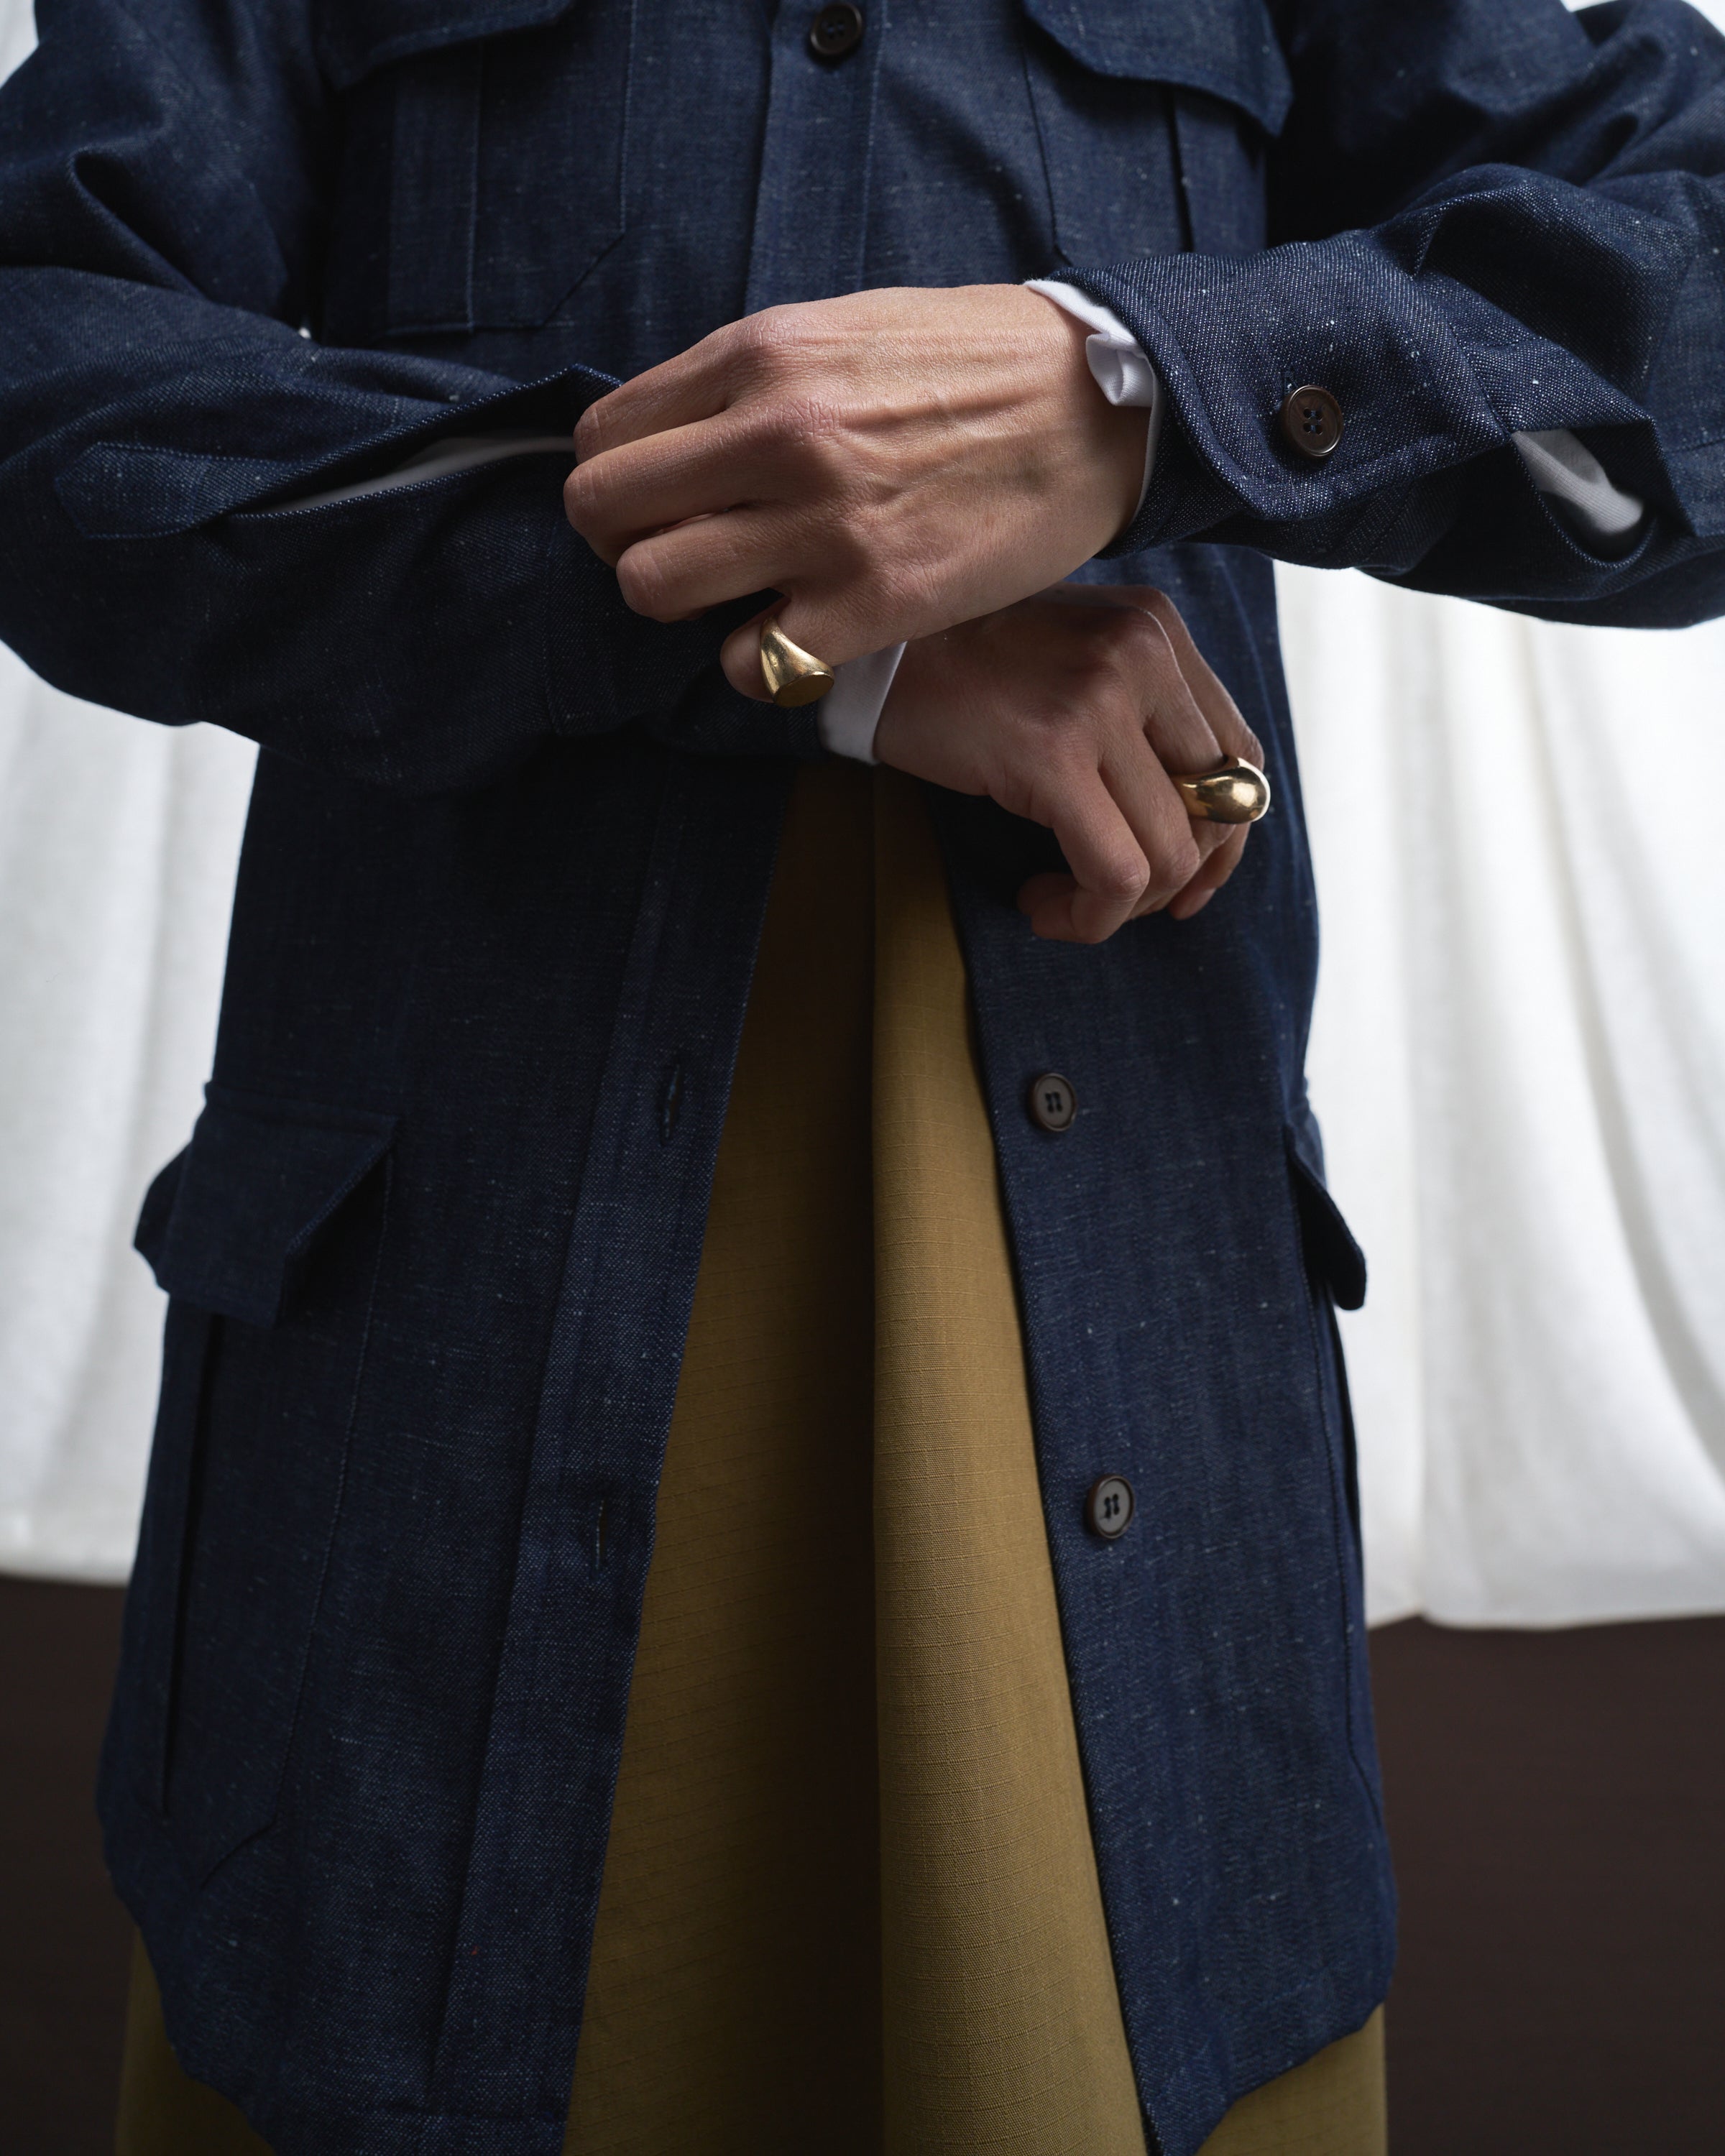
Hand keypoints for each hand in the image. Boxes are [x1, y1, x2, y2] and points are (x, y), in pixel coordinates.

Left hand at [564, 285, 1147, 697]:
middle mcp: (776, 434)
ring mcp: (822, 524)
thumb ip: (747, 382)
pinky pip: (751, 664)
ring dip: (681, 605)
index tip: (654, 501)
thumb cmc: (969, 365)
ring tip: (734, 595)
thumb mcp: (840, 330)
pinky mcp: (874, 604)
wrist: (1095, 405)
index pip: (602, 436)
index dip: (615, 480)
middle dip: (623, 543)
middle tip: (678, 552)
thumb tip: (668, 442)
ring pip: (653, 589)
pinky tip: (796, 637)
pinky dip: (758, 663)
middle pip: (605, 516)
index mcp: (760, 355)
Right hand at [873, 586, 1264, 942]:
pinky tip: (1036, 905)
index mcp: (1157, 629)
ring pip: (1170, 853)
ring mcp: (1101, 699)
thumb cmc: (960, 671)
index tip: (1179, 884)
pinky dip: (1087, 915)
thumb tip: (1189, 825)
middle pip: (1217, 811)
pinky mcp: (1053, 752)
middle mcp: (1144, 653)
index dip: (1221, 839)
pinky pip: (1115, 873)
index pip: (1239, 755)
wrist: (868, 653)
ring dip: (1121, 907)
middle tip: (1106, 901)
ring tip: (1059, 903)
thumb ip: (1135, 714)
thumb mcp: (1068, 663)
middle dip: (1173, 880)